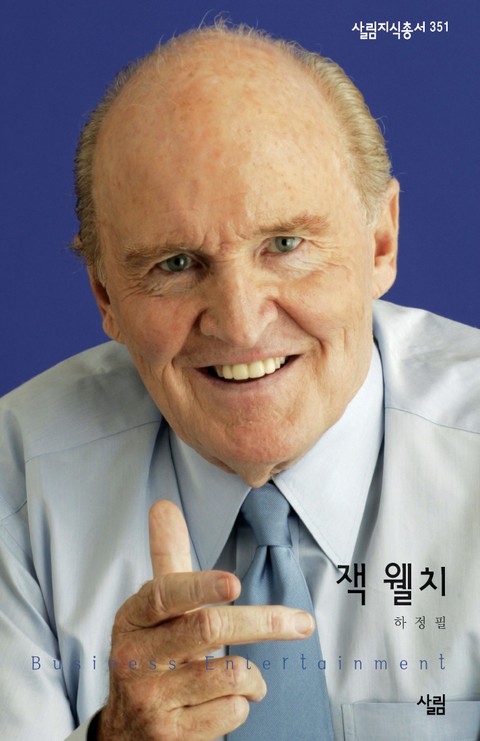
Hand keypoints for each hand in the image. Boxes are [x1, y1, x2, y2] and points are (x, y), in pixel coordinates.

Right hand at [96, 500, 313, 739]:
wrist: (126, 730)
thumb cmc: (152, 652)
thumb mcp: (152, 609)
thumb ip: (167, 558)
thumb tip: (164, 505)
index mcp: (134, 618)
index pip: (164, 594)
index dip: (199, 587)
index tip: (233, 583)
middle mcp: (136, 658)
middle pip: (209, 629)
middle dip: (263, 623)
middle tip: (302, 623)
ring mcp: (152, 701)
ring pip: (230, 674)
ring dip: (252, 677)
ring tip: (242, 678)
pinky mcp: (170, 738)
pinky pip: (231, 713)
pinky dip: (240, 705)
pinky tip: (222, 704)